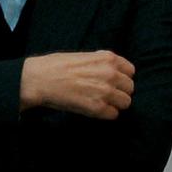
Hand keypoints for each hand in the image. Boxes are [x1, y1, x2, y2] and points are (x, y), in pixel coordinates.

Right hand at [19, 50, 135, 119]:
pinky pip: (113, 115)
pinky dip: (106, 114)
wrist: (41, 79)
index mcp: (108, 58)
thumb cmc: (58, 65)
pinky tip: (94, 109)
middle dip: (120, 91)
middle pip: (130, 88)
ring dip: (115, 104)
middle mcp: (111, 74)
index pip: (130, 71)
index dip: (121, 77)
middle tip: (105, 94)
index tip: (113, 81)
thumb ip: (101, 61)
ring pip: (125, 103)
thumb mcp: (84, 55)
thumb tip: (113, 69)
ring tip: (100, 102)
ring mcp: (105, 92)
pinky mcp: (97, 108)